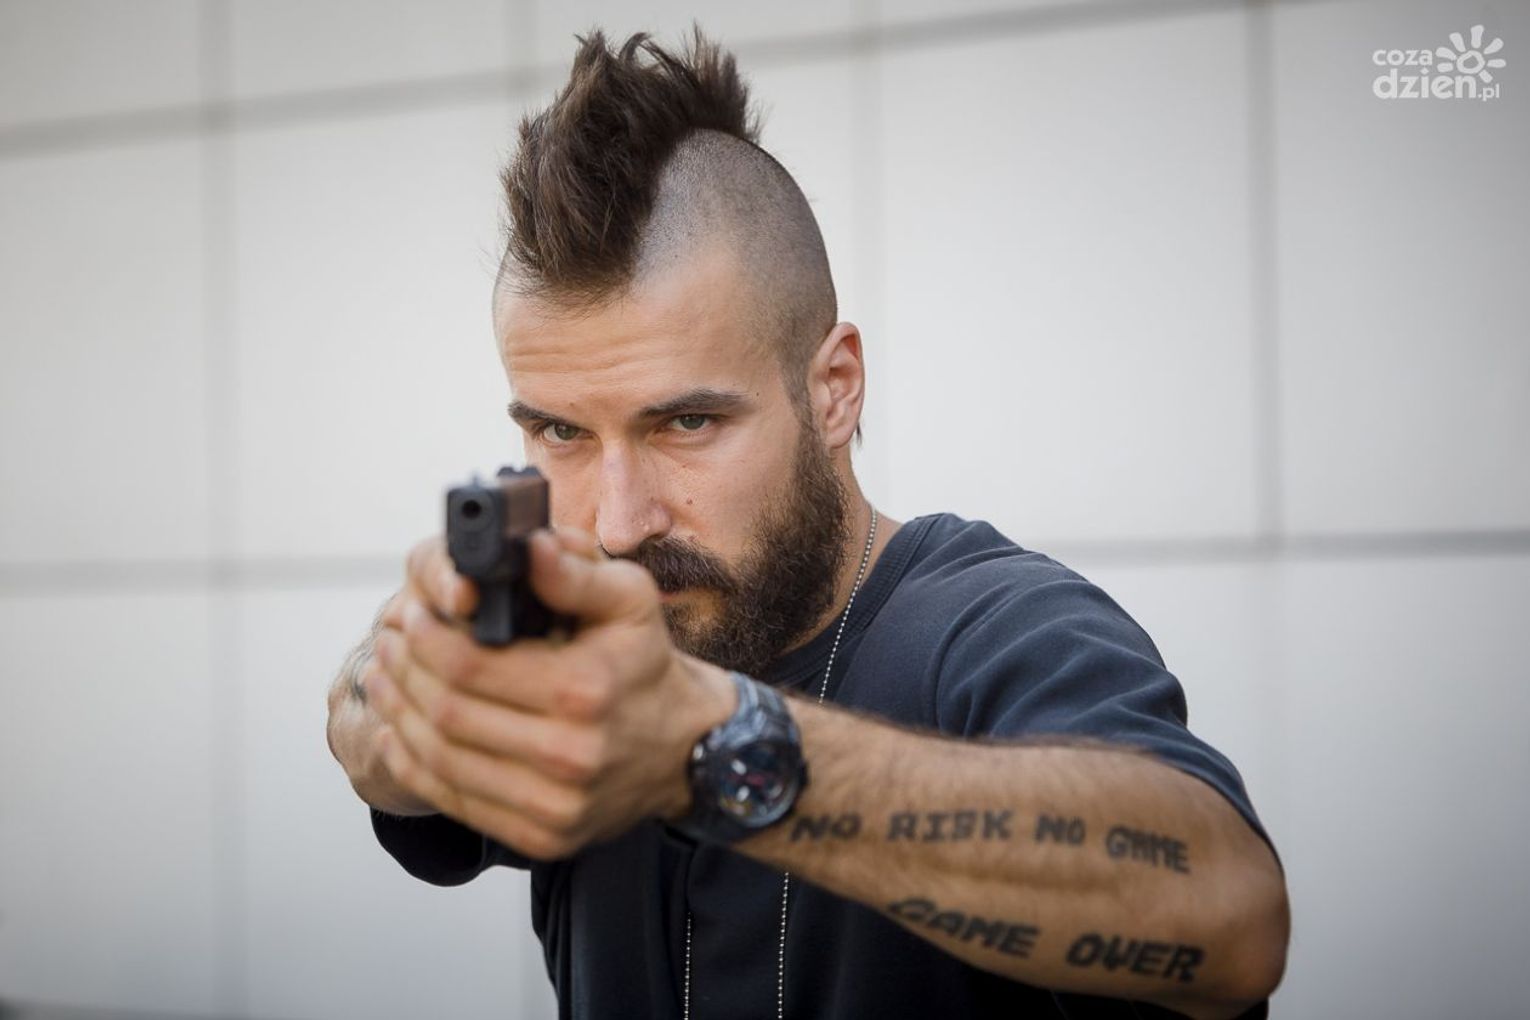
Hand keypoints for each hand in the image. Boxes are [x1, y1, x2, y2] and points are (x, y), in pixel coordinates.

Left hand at [366, 527, 735, 859]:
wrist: (685, 749)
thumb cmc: (645, 664)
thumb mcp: (629, 601)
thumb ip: (576, 570)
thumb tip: (528, 545)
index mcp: (584, 690)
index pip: (470, 666)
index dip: (426, 639)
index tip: (411, 616)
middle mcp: (570, 756)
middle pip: (447, 713)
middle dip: (404, 672)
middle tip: (388, 642)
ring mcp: (554, 805)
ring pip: (441, 760)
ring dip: (398, 716)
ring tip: (383, 679)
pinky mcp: (541, 837)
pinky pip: (455, 801)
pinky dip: (414, 765)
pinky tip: (399, 732)